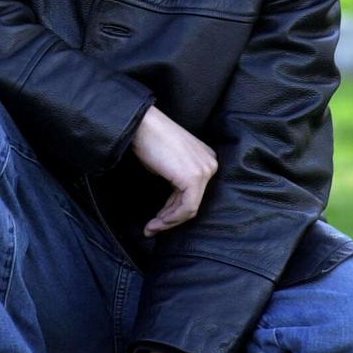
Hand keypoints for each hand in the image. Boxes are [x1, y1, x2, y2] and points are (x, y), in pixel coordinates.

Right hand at [131, 105, 217, 235]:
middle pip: (193, 201)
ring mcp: (204, 170)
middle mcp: (210, 164)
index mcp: (206, 158)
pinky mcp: (193, 178)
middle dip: (171, 218)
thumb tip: (170, 207)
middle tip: (152, 228)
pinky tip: (155, 222)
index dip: (175, 210)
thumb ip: (176, 181)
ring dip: (168, 221)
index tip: (158, 220)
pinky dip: (170, 219)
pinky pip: (186, 208)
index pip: (194, 192)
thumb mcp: (169, 163)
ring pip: (190, 208)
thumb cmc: (150, 140)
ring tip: (151, 228)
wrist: (142, 124)